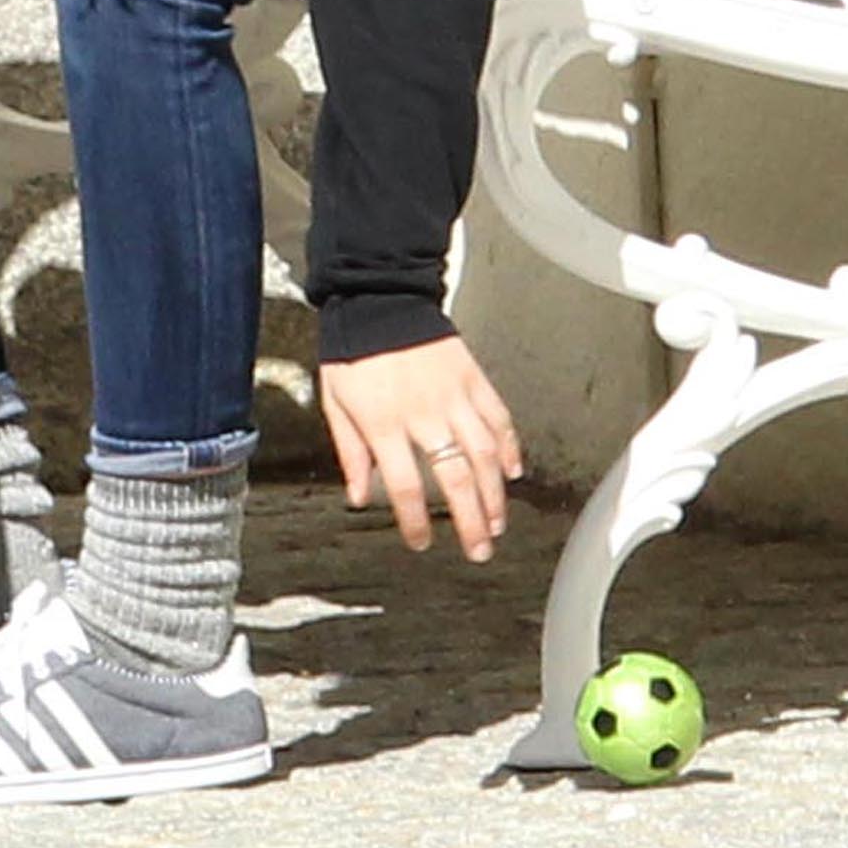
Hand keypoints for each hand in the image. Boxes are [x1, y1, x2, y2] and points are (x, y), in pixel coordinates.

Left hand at [319, 335, 521, 561]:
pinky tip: (512, 470)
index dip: (415, 521)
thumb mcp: (335, 403)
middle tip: (478, 550)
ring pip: (483, 453)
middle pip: (455, 479)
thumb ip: (350, 452)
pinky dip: (508, 446)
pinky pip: (498, 417)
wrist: (377, 297)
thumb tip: (358, 496)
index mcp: (384, 423)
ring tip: (497, 522)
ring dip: (494, 494)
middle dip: (469, 521)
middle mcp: (423, 413)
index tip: (420, 540)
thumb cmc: (352, 348)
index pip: (405, 486)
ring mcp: (452, 395)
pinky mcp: (472, 377)